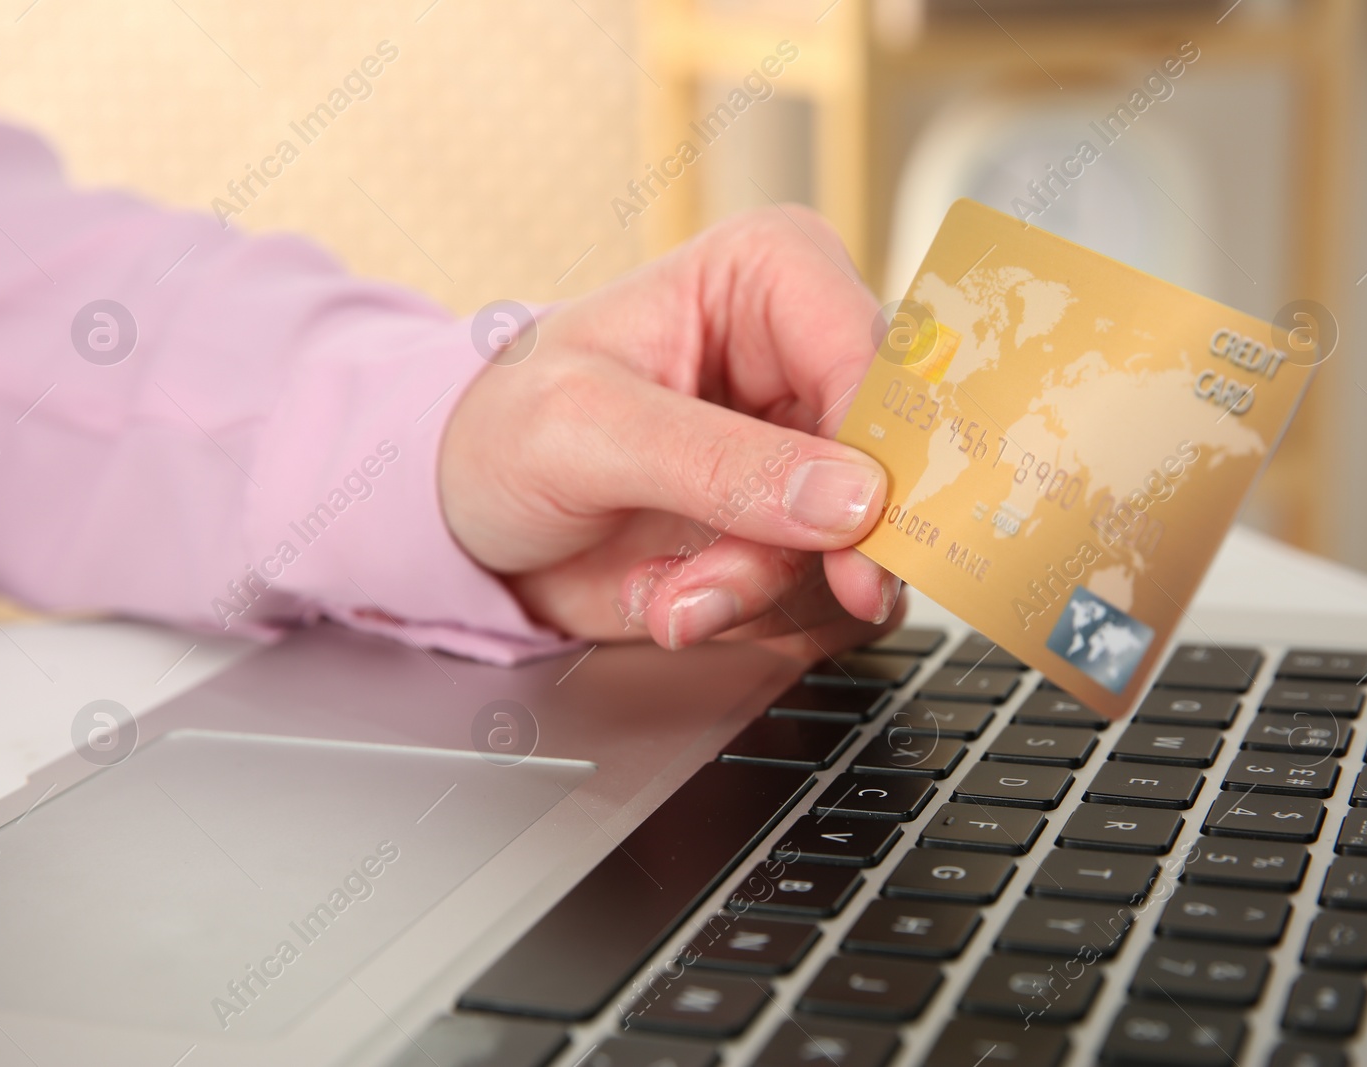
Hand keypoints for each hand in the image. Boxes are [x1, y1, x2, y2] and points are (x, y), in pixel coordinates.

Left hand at [440, 205, 902, 657]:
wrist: (473, 515)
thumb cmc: (510, 427)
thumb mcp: (585, 428)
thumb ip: (716, 462)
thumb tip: (853, 503)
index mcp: (776, 278)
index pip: (875, 359)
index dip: (881, 454)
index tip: (856, 540)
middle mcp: (814, 362)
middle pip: (893, 465)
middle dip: (806, 551)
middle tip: (713, 590)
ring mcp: (818, 460)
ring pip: (865, 549)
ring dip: (759, 592)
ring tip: (665, 590)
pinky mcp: (807, 539)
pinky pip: (831, 604)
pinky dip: (752, 620)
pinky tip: (672, 594)